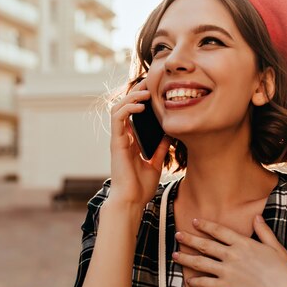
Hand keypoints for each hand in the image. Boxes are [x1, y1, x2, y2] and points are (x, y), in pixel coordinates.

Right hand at [108, 80, 169, 208]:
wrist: (132, 201)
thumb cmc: (141, 187)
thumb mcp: (155, 164)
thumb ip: (159, 149)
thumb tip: (169, 135)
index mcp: (130, 142)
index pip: (131, 115)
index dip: (139, 101)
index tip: (153, 92)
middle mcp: (122, 138)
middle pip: (124, 107)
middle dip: (135, 94)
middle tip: (150, 86)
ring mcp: (118, 140)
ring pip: (118, 108)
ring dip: (131, 97)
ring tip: (145, 92)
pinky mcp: (116, 143)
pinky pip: (118, 118)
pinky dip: (128, 108)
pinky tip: (140, 106)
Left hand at [172, 216, 286, 286]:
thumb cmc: (283, 273)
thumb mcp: (276, 248)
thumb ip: (264, 232)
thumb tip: (257, 217)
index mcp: (244, 244)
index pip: (219, 231)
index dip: (205, 225)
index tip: (194, 221)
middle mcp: (232, 255)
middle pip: (205, 245)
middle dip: (189, 239)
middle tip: (177, 235)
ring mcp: (227, 271)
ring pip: (200, 263)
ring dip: (186, 258)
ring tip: (174, 255)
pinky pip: (206, 283)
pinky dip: (196, 282)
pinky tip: (189, 281)